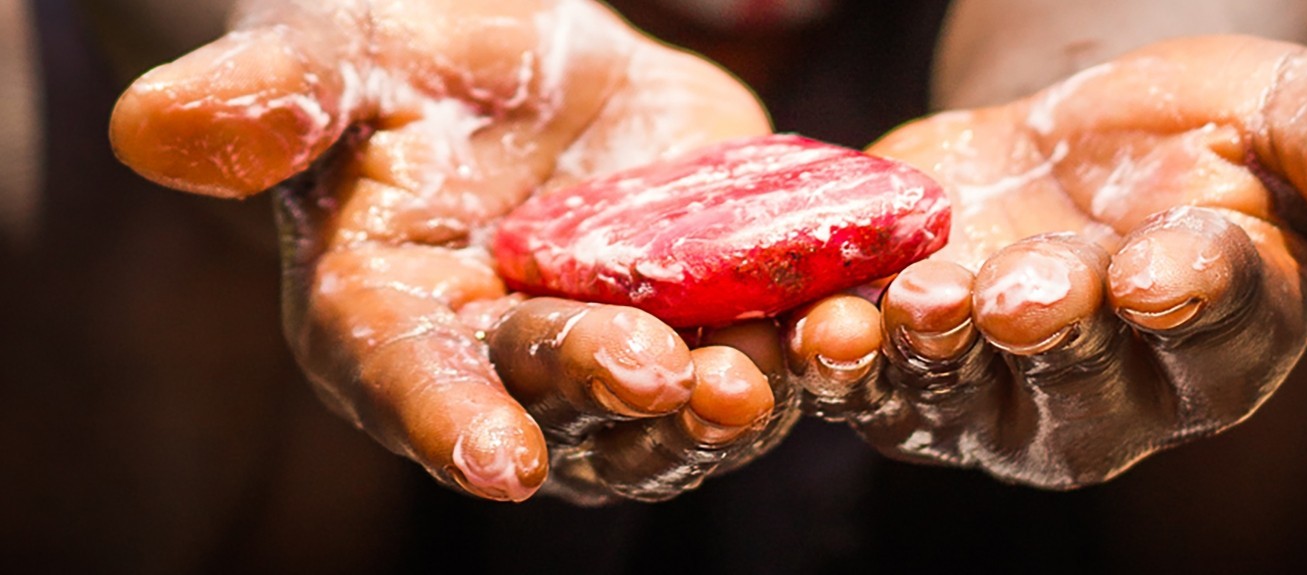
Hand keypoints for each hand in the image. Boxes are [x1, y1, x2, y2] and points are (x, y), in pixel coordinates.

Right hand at [110, 0, 795, 502]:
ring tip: (783, 369)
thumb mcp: (338, 61)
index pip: (412, 382)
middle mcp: (508, 362)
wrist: (522, 67)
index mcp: (396, 322)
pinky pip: (759, 334)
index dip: (450, 420)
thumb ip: (268, 103)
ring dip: (728, 396)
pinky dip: (805, 330)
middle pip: (559, 399)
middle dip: (612, 394)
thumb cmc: (405, 69)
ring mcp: (617, 343)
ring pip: (673, 402)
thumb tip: (153, 134)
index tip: (491, 463)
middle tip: (675, 380)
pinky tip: (855, 309)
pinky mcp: (707, 305)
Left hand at [782, 36, 1306, 488]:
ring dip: (930, 359)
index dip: (1191, 297)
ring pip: (965, 394)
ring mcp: (999, 387)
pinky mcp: (906, 363)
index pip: (1217, 322)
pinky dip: (839, 357)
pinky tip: (818, 322)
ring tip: (905, 314)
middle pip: (1083, 377)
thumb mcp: (1292, 114)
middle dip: (1051, 337)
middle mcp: (1113, 384)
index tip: (1163, 268)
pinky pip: (869, 378)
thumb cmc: (1201, 134)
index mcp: (1225, 328)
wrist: (1074, 142)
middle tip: (1029, 297)